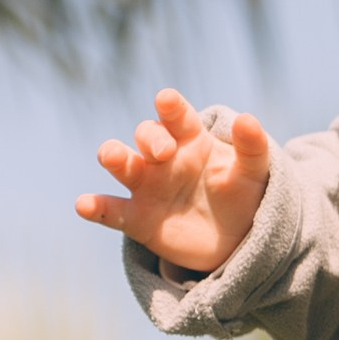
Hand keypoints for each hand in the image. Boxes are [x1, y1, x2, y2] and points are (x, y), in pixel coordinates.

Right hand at [74, 87, 270, 273]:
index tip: (166, 99)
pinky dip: (96, 207)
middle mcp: (163, 158)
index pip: (178, 117)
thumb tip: (247, 119)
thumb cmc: (243, 194)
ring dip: (114, 157)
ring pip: (123, 165)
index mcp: (192, 139)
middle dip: (150, 138)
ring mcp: (148, 187)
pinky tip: (83, 205)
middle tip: (163, 151)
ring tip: (110, 155)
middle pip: (146, 136)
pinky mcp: (138, 220)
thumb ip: (252, 147)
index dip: (171, 108)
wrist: (236, 239)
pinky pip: (113, 212)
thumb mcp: (255, 171)